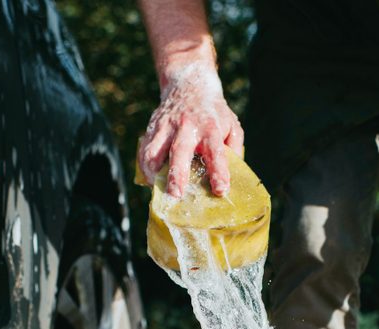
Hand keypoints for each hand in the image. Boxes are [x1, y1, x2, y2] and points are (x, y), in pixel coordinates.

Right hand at [138, 63, 243, 196]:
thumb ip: (234, 149)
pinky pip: (144, 149)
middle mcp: (187, 126)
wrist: (189, 84)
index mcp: (210, 128)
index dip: (218, 172)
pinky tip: (150, 178)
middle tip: (176, 194)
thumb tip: (231, 175)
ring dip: (154, 172)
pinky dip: (145, 166)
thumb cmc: (214, 114)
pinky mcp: (153, 127)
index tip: (220, 190)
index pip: (216, 152)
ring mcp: (167, 126)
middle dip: (177, 174)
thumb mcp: (232, 126)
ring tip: (157, 188)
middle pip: (179, 151)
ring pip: (155, 151)